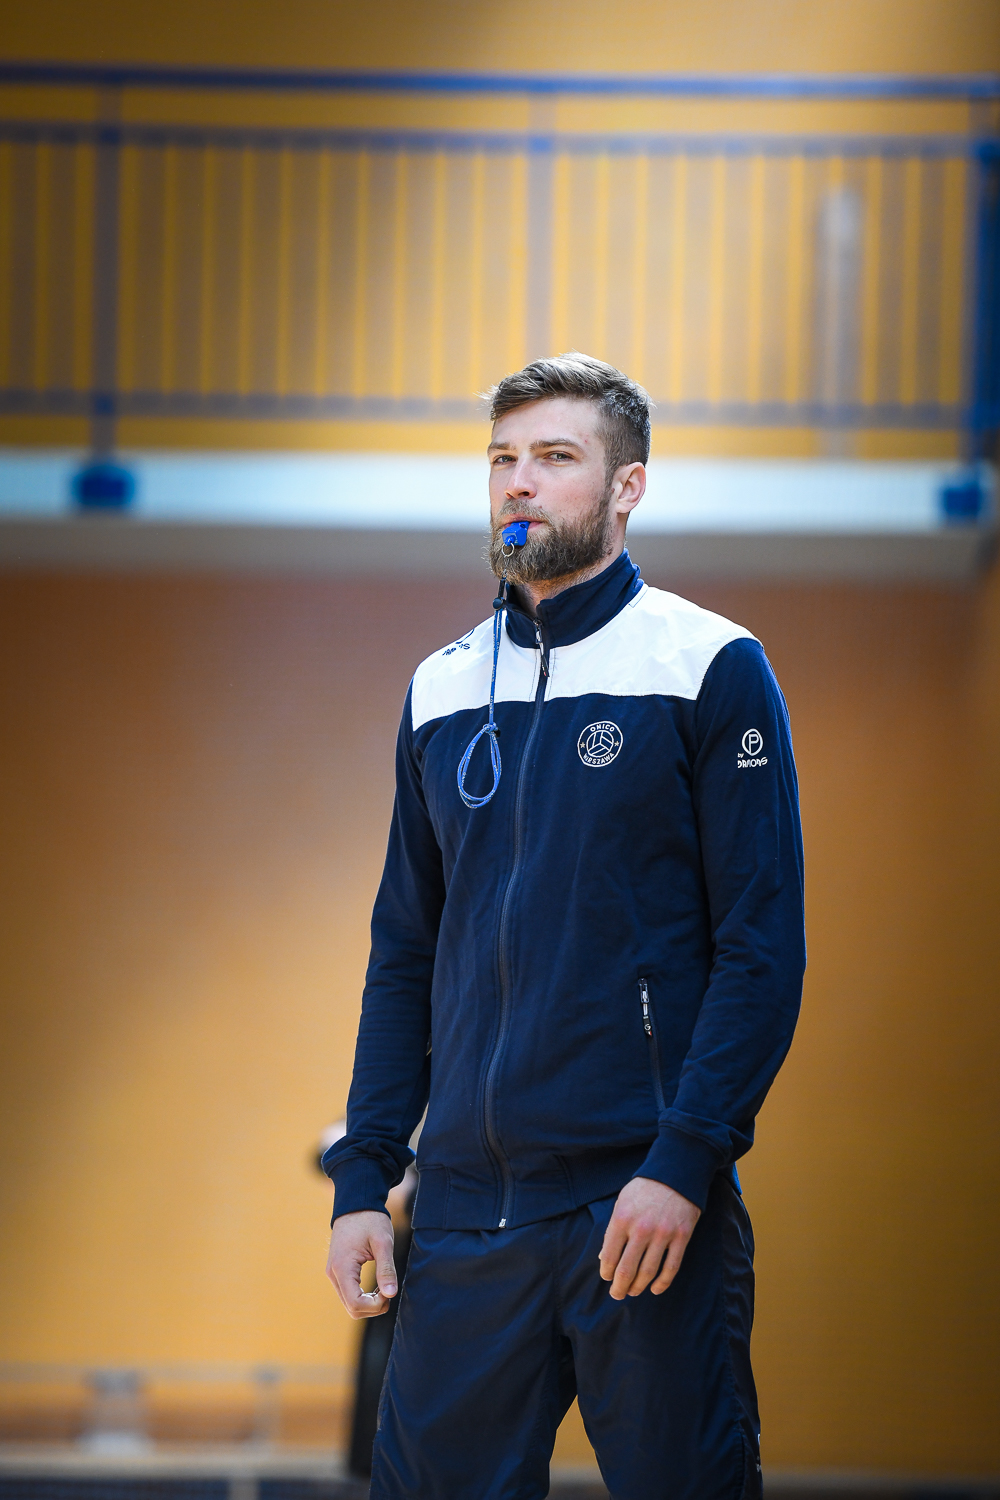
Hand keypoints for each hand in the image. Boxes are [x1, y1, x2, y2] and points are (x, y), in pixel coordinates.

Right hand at [326, 1210, 396, 1318]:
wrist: (356, 1204)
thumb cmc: (370, 1220)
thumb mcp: (383, 1242)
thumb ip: (386, 1269)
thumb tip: (391, 1294)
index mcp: (342, 1267)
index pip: (356, 1304)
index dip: (376, 1305)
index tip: (389, 1291)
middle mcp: (333, 1274)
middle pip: (352, 1309)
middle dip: (374, 1307)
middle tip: (389, 1289)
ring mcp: (333, 1273)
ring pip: (350, 1304)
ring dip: (369, 1303)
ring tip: (384, 1285)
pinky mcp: (338, 1271)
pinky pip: (349, 1294)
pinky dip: (364, 1296)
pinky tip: (377, 1284)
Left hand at [599, 1177, 700, 1300]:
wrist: (675, 1173)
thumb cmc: (644, 1188)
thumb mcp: (622, 1202)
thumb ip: (612, 1229)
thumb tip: (604, 1256)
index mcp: (622, 1218)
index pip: (610, 1256)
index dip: (607, 1272)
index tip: (607, 1278)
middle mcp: (641, 1228)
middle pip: (627, 1269)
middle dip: (620, 1287)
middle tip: (617, 1294)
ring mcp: (663, 1234)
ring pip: (649, 1272)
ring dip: (639, 1287)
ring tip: (633, 1292)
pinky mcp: (682, 1237)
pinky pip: (671, 1267)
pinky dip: (663, 1283)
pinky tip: (655, 1289)